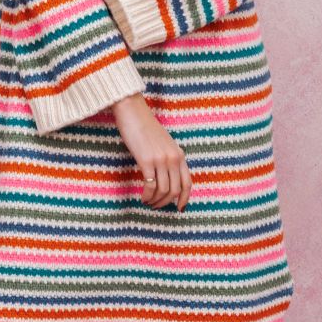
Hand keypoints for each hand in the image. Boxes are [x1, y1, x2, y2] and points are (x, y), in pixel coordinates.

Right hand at [111, 95, 192, 210]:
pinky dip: (147, 195)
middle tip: (156, 206)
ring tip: (147, 201)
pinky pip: (150, 185)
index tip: (180, 208)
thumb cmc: (146, 128)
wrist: (133, 112)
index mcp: (179, 155)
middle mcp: (173, 158)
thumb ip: (169, 158)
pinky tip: (142, 196)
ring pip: (163, 190)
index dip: (185, 199)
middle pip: (175, 190)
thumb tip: (167, 178)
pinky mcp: (146, 161)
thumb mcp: (165, 144)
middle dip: (165, 203)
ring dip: (155, 200)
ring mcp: (161, 160)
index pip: (188, 183)